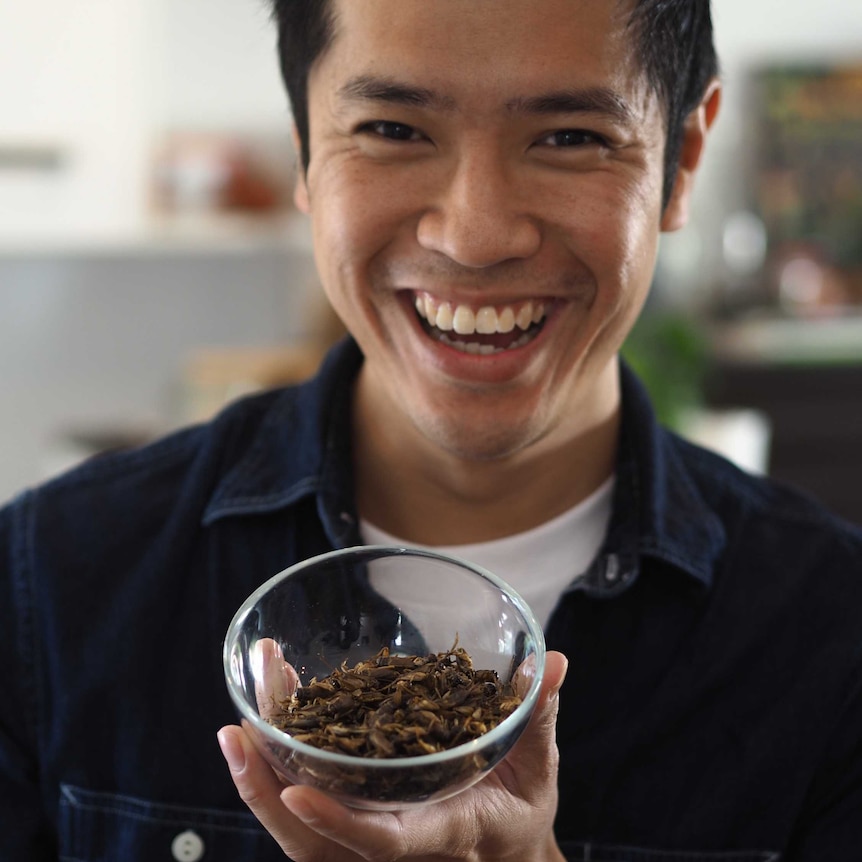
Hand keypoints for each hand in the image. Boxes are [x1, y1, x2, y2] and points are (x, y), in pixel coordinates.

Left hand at [217, 650, 568, 861]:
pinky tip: (271, 711)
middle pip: (314, 841)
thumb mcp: (539, 768)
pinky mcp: (358, 814)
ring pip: (298, 826)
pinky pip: (306, 801)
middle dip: (267, 786)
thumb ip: (538, 714)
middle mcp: (397, 841)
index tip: (292, 794)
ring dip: (262, 769)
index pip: (383, 840)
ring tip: (245, 706)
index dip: (337, 823)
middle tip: (238, 726)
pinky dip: (281, 760)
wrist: (504, 854)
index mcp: (443, 833)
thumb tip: (552, 660)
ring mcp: (371, 833)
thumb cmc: (520, 810)